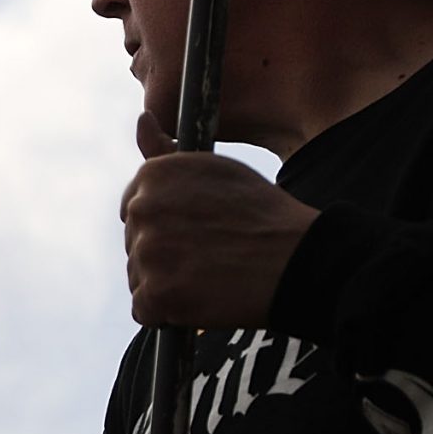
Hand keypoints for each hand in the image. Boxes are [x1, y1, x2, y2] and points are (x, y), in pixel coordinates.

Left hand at [120, 150, 317, 327]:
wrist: (298, 259)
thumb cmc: (263, 214)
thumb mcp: (217, 169)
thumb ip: (168, 151)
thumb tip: (141, 119)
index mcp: (154, 175)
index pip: (134, 209)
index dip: (166, 225)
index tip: (196, 229)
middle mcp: (142, 209)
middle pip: (135, 244)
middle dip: (164, 255)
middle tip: (210, 255)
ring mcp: (147, 252)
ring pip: (139, 277)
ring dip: (166, 285)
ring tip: (210, 276)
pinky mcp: (155, 293)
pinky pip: (145, 311)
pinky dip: (168, 314)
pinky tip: (201, 300)